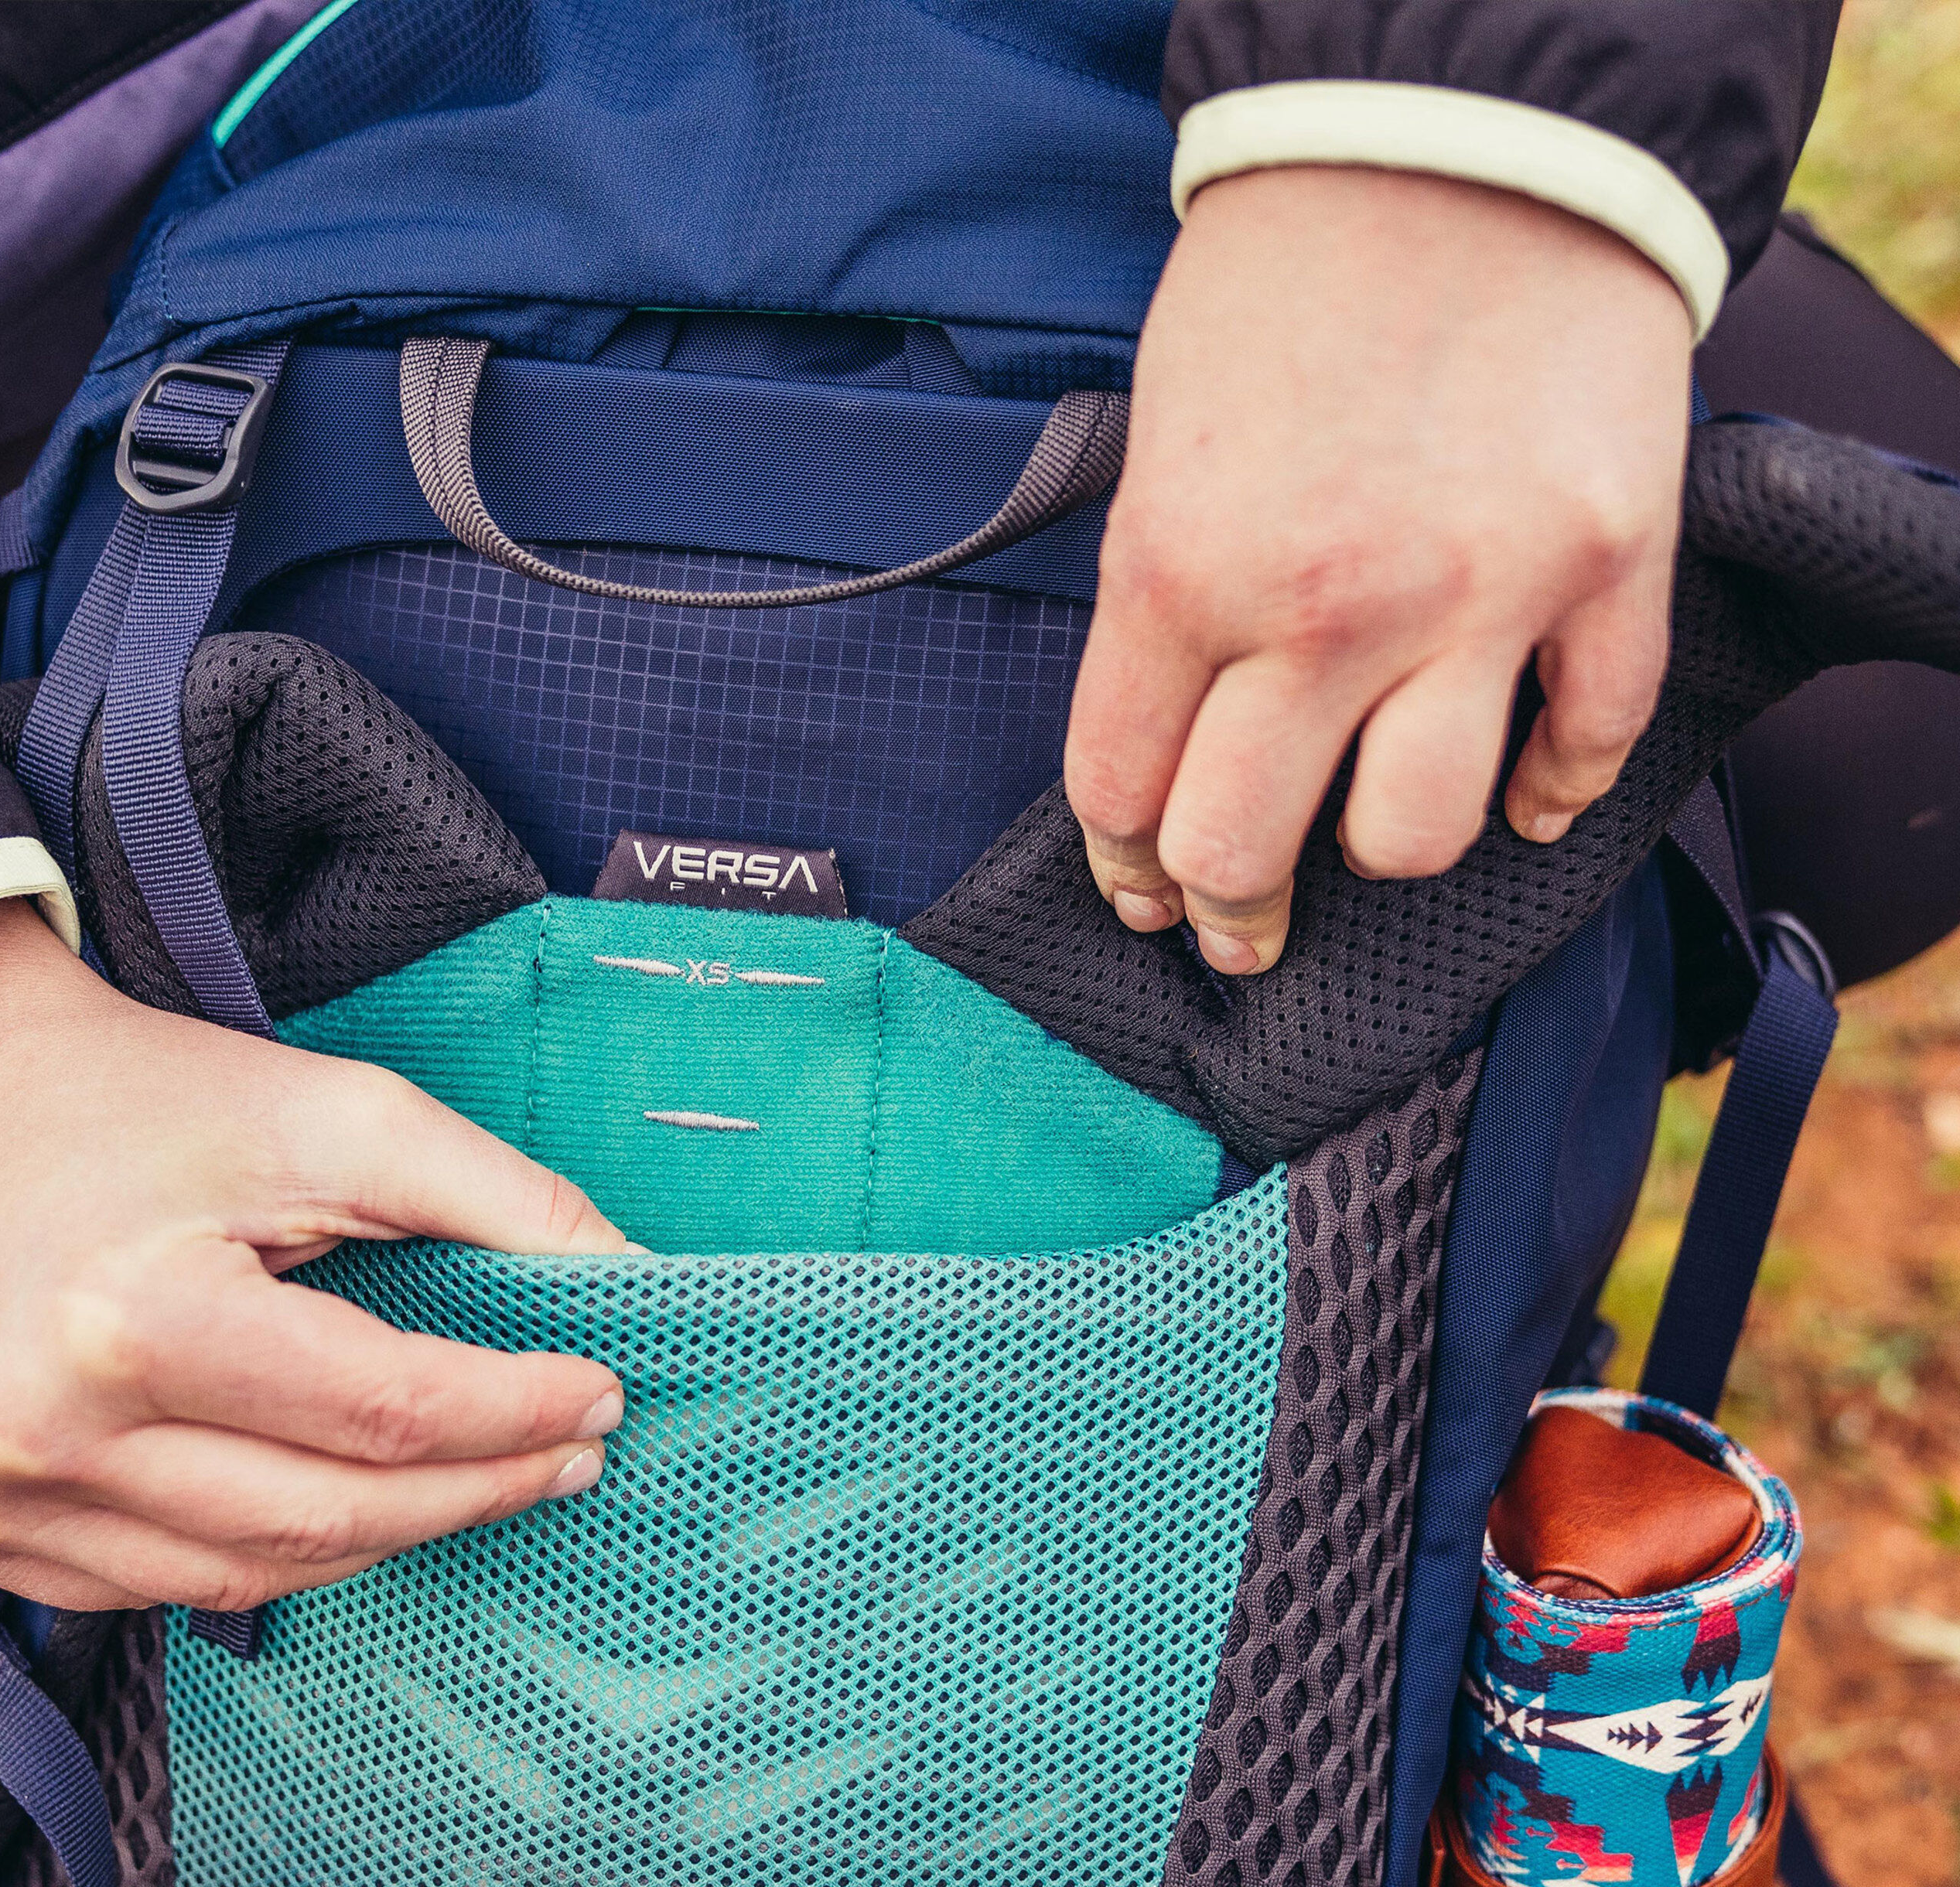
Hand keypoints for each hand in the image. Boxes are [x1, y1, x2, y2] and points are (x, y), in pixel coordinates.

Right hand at [0, 900, 628, 1612]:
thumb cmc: (158, 1100)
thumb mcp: (339, 1112)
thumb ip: (497, 1197)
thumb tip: (630, 1281)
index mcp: (125, 1323)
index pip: (380, 1413)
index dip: (513, 1413)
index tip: (603, 1394)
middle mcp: (37, 1435)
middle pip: (326, 1512)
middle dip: (476, 1489)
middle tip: (572, 1454)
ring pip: (254, 1571)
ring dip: (388, 1530)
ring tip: (480, 1475)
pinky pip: (167, 1581)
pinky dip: (272, 1547)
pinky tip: (340, 1493)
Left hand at [1066, 166, 1691, 970]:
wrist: (1464, 126)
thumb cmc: (1285, 280)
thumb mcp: (1158, 447)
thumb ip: (1158, 607)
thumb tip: (1160, 748)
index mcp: (1182, 570)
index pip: (1124, 791)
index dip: (1124, 865)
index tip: (1140, 887)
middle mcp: (1325, 608)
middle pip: (1245, 850)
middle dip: (1229, 908)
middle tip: (1238, 917)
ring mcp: (1478, 595)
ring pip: (1414, 836)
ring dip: (1381, 849)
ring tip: (1371, 822)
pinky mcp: (1607, 565)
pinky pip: (1586, 742)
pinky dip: (1553, 791)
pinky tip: (1525, 797)